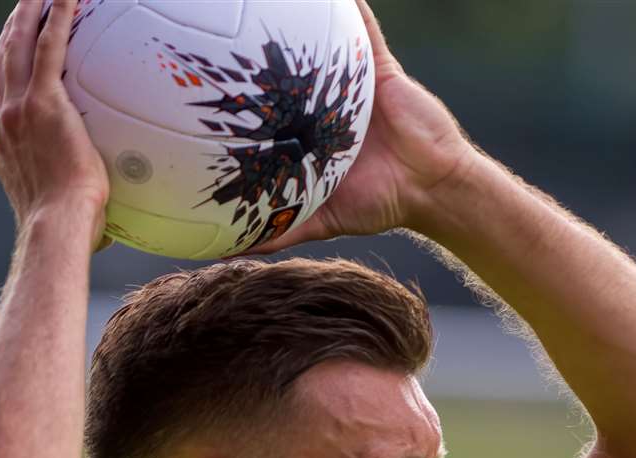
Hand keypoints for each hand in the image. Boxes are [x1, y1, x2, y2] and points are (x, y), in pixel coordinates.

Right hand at [0, 0, 108, 249]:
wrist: (56, 226)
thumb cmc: (68, 231)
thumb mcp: (63, 212)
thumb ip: (76, 202)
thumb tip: (104, 222)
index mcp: (5, 143)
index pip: (1, 97)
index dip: (6, 71)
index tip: (12, 55)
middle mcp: (4, 121)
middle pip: (2, 61)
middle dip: (11, 31)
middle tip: (22, 10)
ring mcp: (18, 109)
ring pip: (17, 45)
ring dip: (26, 12)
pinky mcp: (42, 102)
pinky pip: (49, 46)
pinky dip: (56, 17)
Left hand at [247, 0, 475, 253]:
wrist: (431, 187)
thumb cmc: (380, 204)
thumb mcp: (320, 219)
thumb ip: (279, 232)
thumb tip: (229, 253)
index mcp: (307, 134)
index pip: (266, 111)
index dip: (239, 100)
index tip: (204, 89)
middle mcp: (323, 104)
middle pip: (285, 72)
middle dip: (259, 53)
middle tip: (222, 31)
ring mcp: (350, 83)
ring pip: (320, 43)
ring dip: (301, 21)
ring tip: (266, 3)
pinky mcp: (377, 67)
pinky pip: (363, 28)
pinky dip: (348, 6)